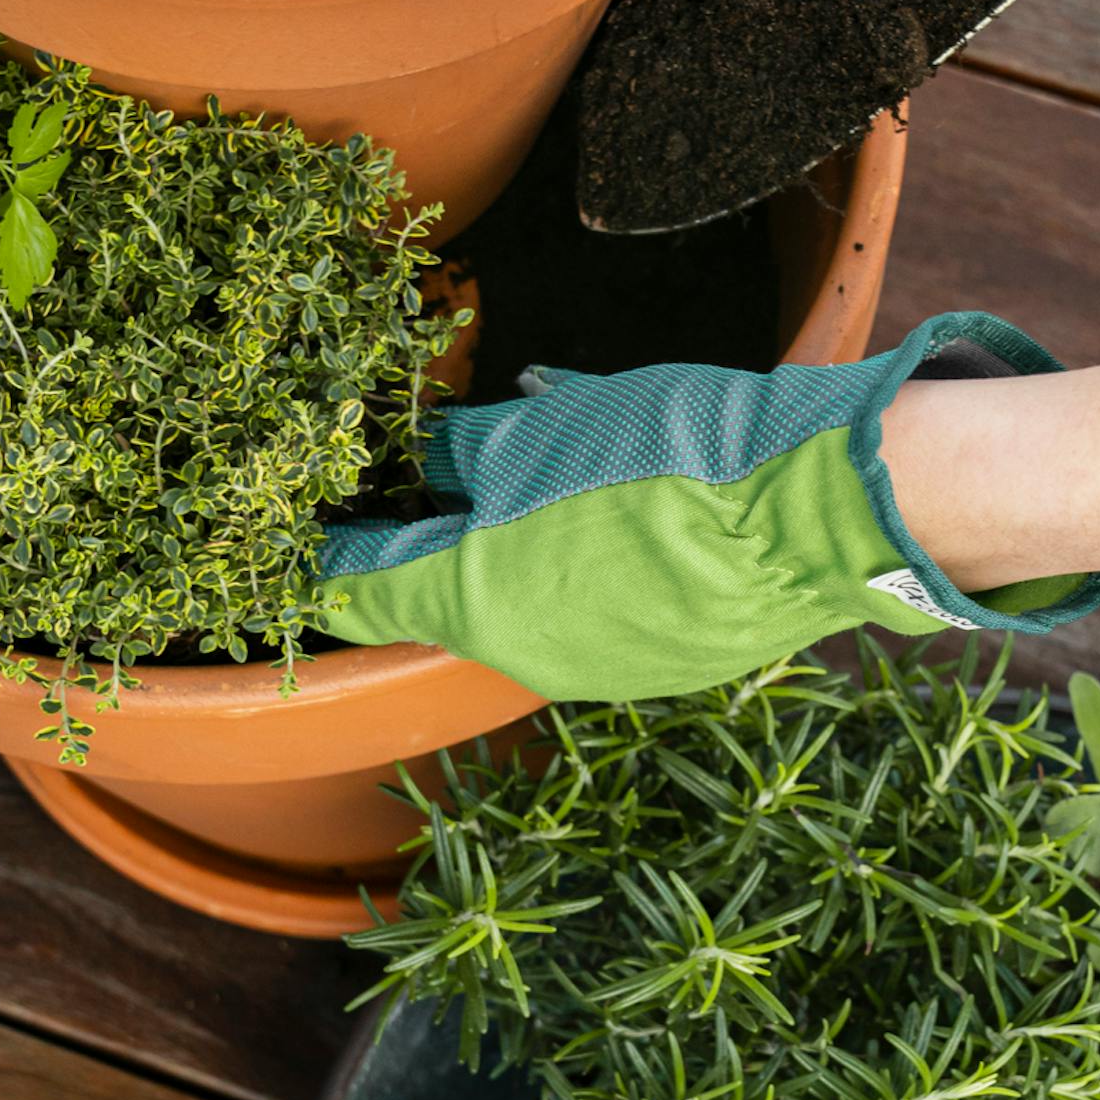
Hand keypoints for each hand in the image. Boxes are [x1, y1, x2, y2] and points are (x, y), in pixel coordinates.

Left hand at [317, 316, 1099, 699]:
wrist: (817, 510)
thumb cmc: (668, 456)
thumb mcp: (546, 430)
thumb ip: (467, 449)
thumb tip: (418, 454)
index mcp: (469, 597)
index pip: (352, 588)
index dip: (311, 555)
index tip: (282, 529)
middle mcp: (516, 654)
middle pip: (429, 600)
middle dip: (406, 545)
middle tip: (390, 485)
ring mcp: (588, 668)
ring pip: (507, 607)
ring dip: (491, 555)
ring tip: (499, 486)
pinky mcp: (651, 660)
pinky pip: (578, 614)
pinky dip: (563, 568)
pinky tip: (592, 512)